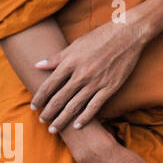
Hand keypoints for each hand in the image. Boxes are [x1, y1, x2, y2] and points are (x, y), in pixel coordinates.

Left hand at [31, 16, 147, 133]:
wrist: (128, 34)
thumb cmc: (101, 36)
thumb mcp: (76, 44)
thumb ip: (57, 58)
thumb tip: (37, 65)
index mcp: (70, 63)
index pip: (49, 85)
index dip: (39, 98)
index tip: (34, 106)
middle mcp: (81, 75)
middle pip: (59, 99)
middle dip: (48, 112)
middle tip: (42, 121)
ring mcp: (96, 82)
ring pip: (74, 106)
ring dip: (62, 119)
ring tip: (54, 128)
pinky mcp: (110, 87)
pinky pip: (94, 106)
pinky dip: (85, 117)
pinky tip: (77, 125)